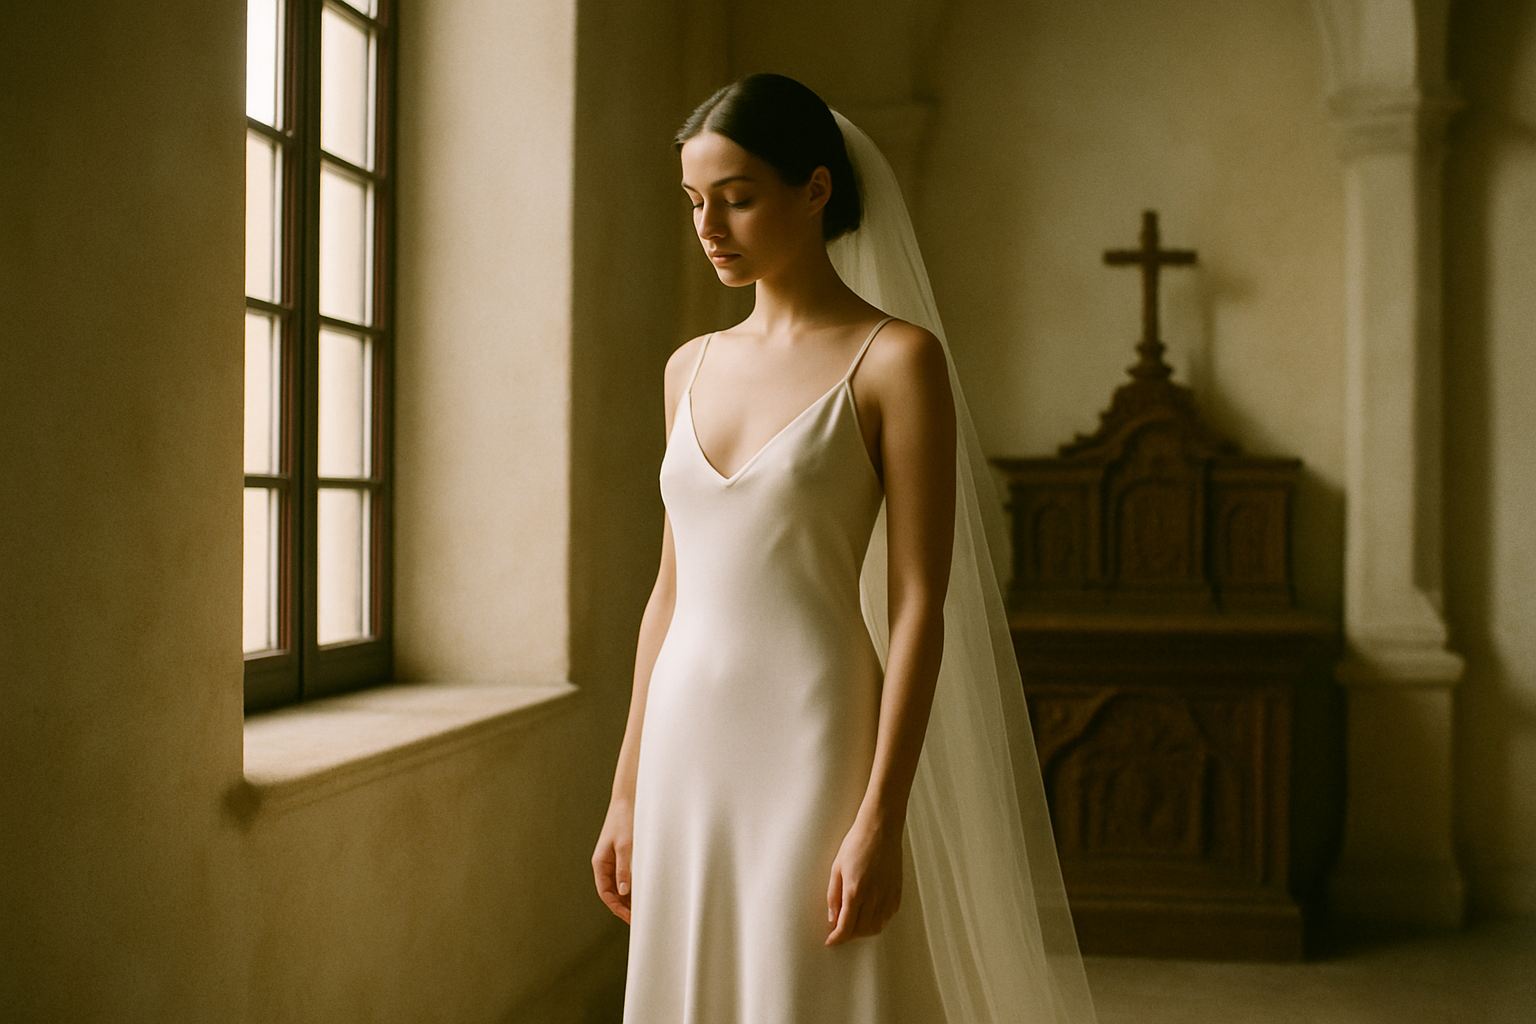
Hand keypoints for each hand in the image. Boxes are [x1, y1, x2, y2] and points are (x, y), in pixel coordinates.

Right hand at [592, 798, 634, 922]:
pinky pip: (624, 877)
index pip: (605, 893)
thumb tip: (624, 892)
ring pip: (618, 886)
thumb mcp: (626, 846)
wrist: (627, 800)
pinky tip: (642, 893)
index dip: (617, 908)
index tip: (630, 918)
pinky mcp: (621, 856)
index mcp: (600, 863)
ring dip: (627, 899)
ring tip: (641, 910)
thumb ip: (624, 869)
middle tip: (638, 920)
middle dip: (622, 907)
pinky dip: (632, 887)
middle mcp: (604, 864)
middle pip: (611, 893)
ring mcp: (612, 860)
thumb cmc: (625, 820)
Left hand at [826, 815, 902, 945]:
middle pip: (860, 930)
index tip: (830, 942)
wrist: (881, 829)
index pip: (845, 927)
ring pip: (875, 927)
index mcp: (855, 891)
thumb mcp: (836, 868)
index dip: (836, 939)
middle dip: (848, 936)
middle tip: (839, 932)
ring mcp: (887, 896)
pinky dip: (877, 922)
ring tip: (853, 925)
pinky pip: (887, 917)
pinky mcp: (897, 893)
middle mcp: (873, 898)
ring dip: (862, 931)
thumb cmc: (856, 844)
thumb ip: (833, 896)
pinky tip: (869, 916)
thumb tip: (832, 918)